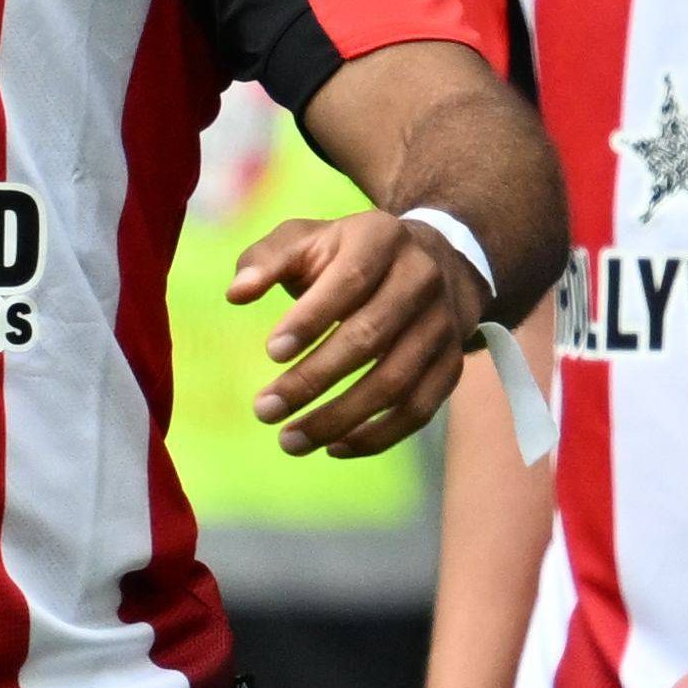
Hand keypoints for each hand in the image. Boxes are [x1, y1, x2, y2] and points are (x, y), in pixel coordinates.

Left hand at [220, 207, 485, 455]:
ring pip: (396, 381)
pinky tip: (334, 447)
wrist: (430, 261)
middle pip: (370, 337)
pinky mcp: (451, 363)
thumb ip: (265, 260)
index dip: (311, 319)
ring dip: (339, 418)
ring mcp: (442, 324)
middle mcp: (421, 279)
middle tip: (264, 410)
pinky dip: (378, 435)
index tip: (271, 352)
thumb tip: (236, 293)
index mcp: (381, 239)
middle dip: (313, 379)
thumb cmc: (346, 256)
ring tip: (289, 441)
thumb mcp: (305, 240)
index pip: (350, 281)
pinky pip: (419, 409)